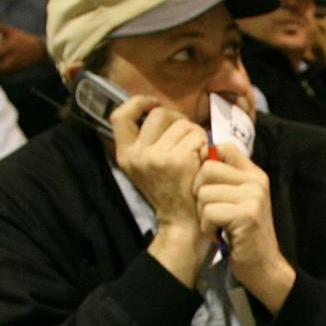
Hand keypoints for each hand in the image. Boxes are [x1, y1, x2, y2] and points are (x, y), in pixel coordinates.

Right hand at [112, 95, 211, 284]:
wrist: (182, 222)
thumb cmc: (170, 191)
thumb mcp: (145, 167)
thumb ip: (146, 141)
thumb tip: (156, 108)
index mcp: (125, 155)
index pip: (120, 115)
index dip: (138, 103)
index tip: (153, 105)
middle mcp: (138, 155)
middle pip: (159, 113)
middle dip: (178, 119)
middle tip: (187, 136)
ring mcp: (157, 157)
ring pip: (182, 123)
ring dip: (195, 133)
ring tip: (195, 153)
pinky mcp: (179, 160)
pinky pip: (197, 135)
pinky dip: (205, 144)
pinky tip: (202, 160)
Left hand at [195, 143, 295, 312]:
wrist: (263, 267)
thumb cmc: (243, 235)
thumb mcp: (238, 200)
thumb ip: (225, 180)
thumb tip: (199, 155)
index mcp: (254, 174)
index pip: (223, 148)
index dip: (206, 162)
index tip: (206, 185)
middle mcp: (256, 181)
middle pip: (207, 169)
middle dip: (199, 192)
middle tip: (210, 211)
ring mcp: (254, 197)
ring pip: (204, 192)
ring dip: (203, 214)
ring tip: (217, 225)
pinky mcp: (247, 214)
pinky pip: (209, 211)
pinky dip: (207, 227)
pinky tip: (218, 234)